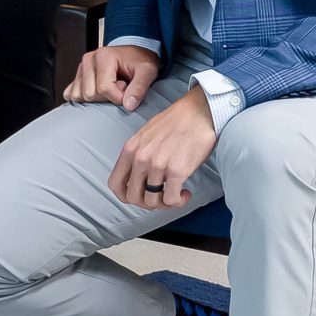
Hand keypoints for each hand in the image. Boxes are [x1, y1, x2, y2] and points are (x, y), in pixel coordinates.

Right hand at [65, 43, 160, 109]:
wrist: (135, 53)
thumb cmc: (140, 61)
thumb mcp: (147, 71)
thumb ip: (139, 87)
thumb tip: (128, 106)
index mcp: (103, 56)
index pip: (104, 88)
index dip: (118, 97)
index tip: (128, 93)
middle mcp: (88, 60)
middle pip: (90, 94)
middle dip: (107, 98)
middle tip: (120, 87)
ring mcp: (81, 68)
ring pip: (80, 96)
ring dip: (97, 98)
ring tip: (111, 87)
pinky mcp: (77, 76)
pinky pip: (71, 94)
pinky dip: (84, 99)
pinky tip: (99, 93)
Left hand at [106, 86, 216, 209]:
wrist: (199, 111)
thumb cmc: (176, 122)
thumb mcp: (146, 135)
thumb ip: (138, 155)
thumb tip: (138, 178)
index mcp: (130, 149)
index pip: (115, 184)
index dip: (126, 196)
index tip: (141, 195)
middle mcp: (140, 158)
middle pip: (133, 197)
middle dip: (147, 203)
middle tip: (161, 197)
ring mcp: (157, 165)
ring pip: (152, 201)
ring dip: (166, 203)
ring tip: (176, 194)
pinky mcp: (176, 170)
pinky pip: (171, 199)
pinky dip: (179, 201)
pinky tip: (186, 192)